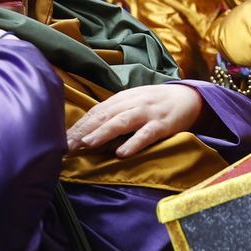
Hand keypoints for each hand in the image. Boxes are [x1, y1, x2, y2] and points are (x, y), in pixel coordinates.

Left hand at [65, 84, 202, 157]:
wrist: (189, 97)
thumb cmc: (156, 104)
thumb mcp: (133, 104)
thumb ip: (113, 115)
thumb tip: (86, 133)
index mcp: (123, 98)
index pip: (97, 111)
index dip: (79, 125)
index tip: (62, 140)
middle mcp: (133, 103)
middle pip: (106, 115)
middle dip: (85, 130)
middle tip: (66, 145)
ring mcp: (149, 113)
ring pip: (123, 121)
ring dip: (104, 132)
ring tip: (88, 143)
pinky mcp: (164, 125)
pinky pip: (147, 134)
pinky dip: (135, 142)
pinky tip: (122, 153)